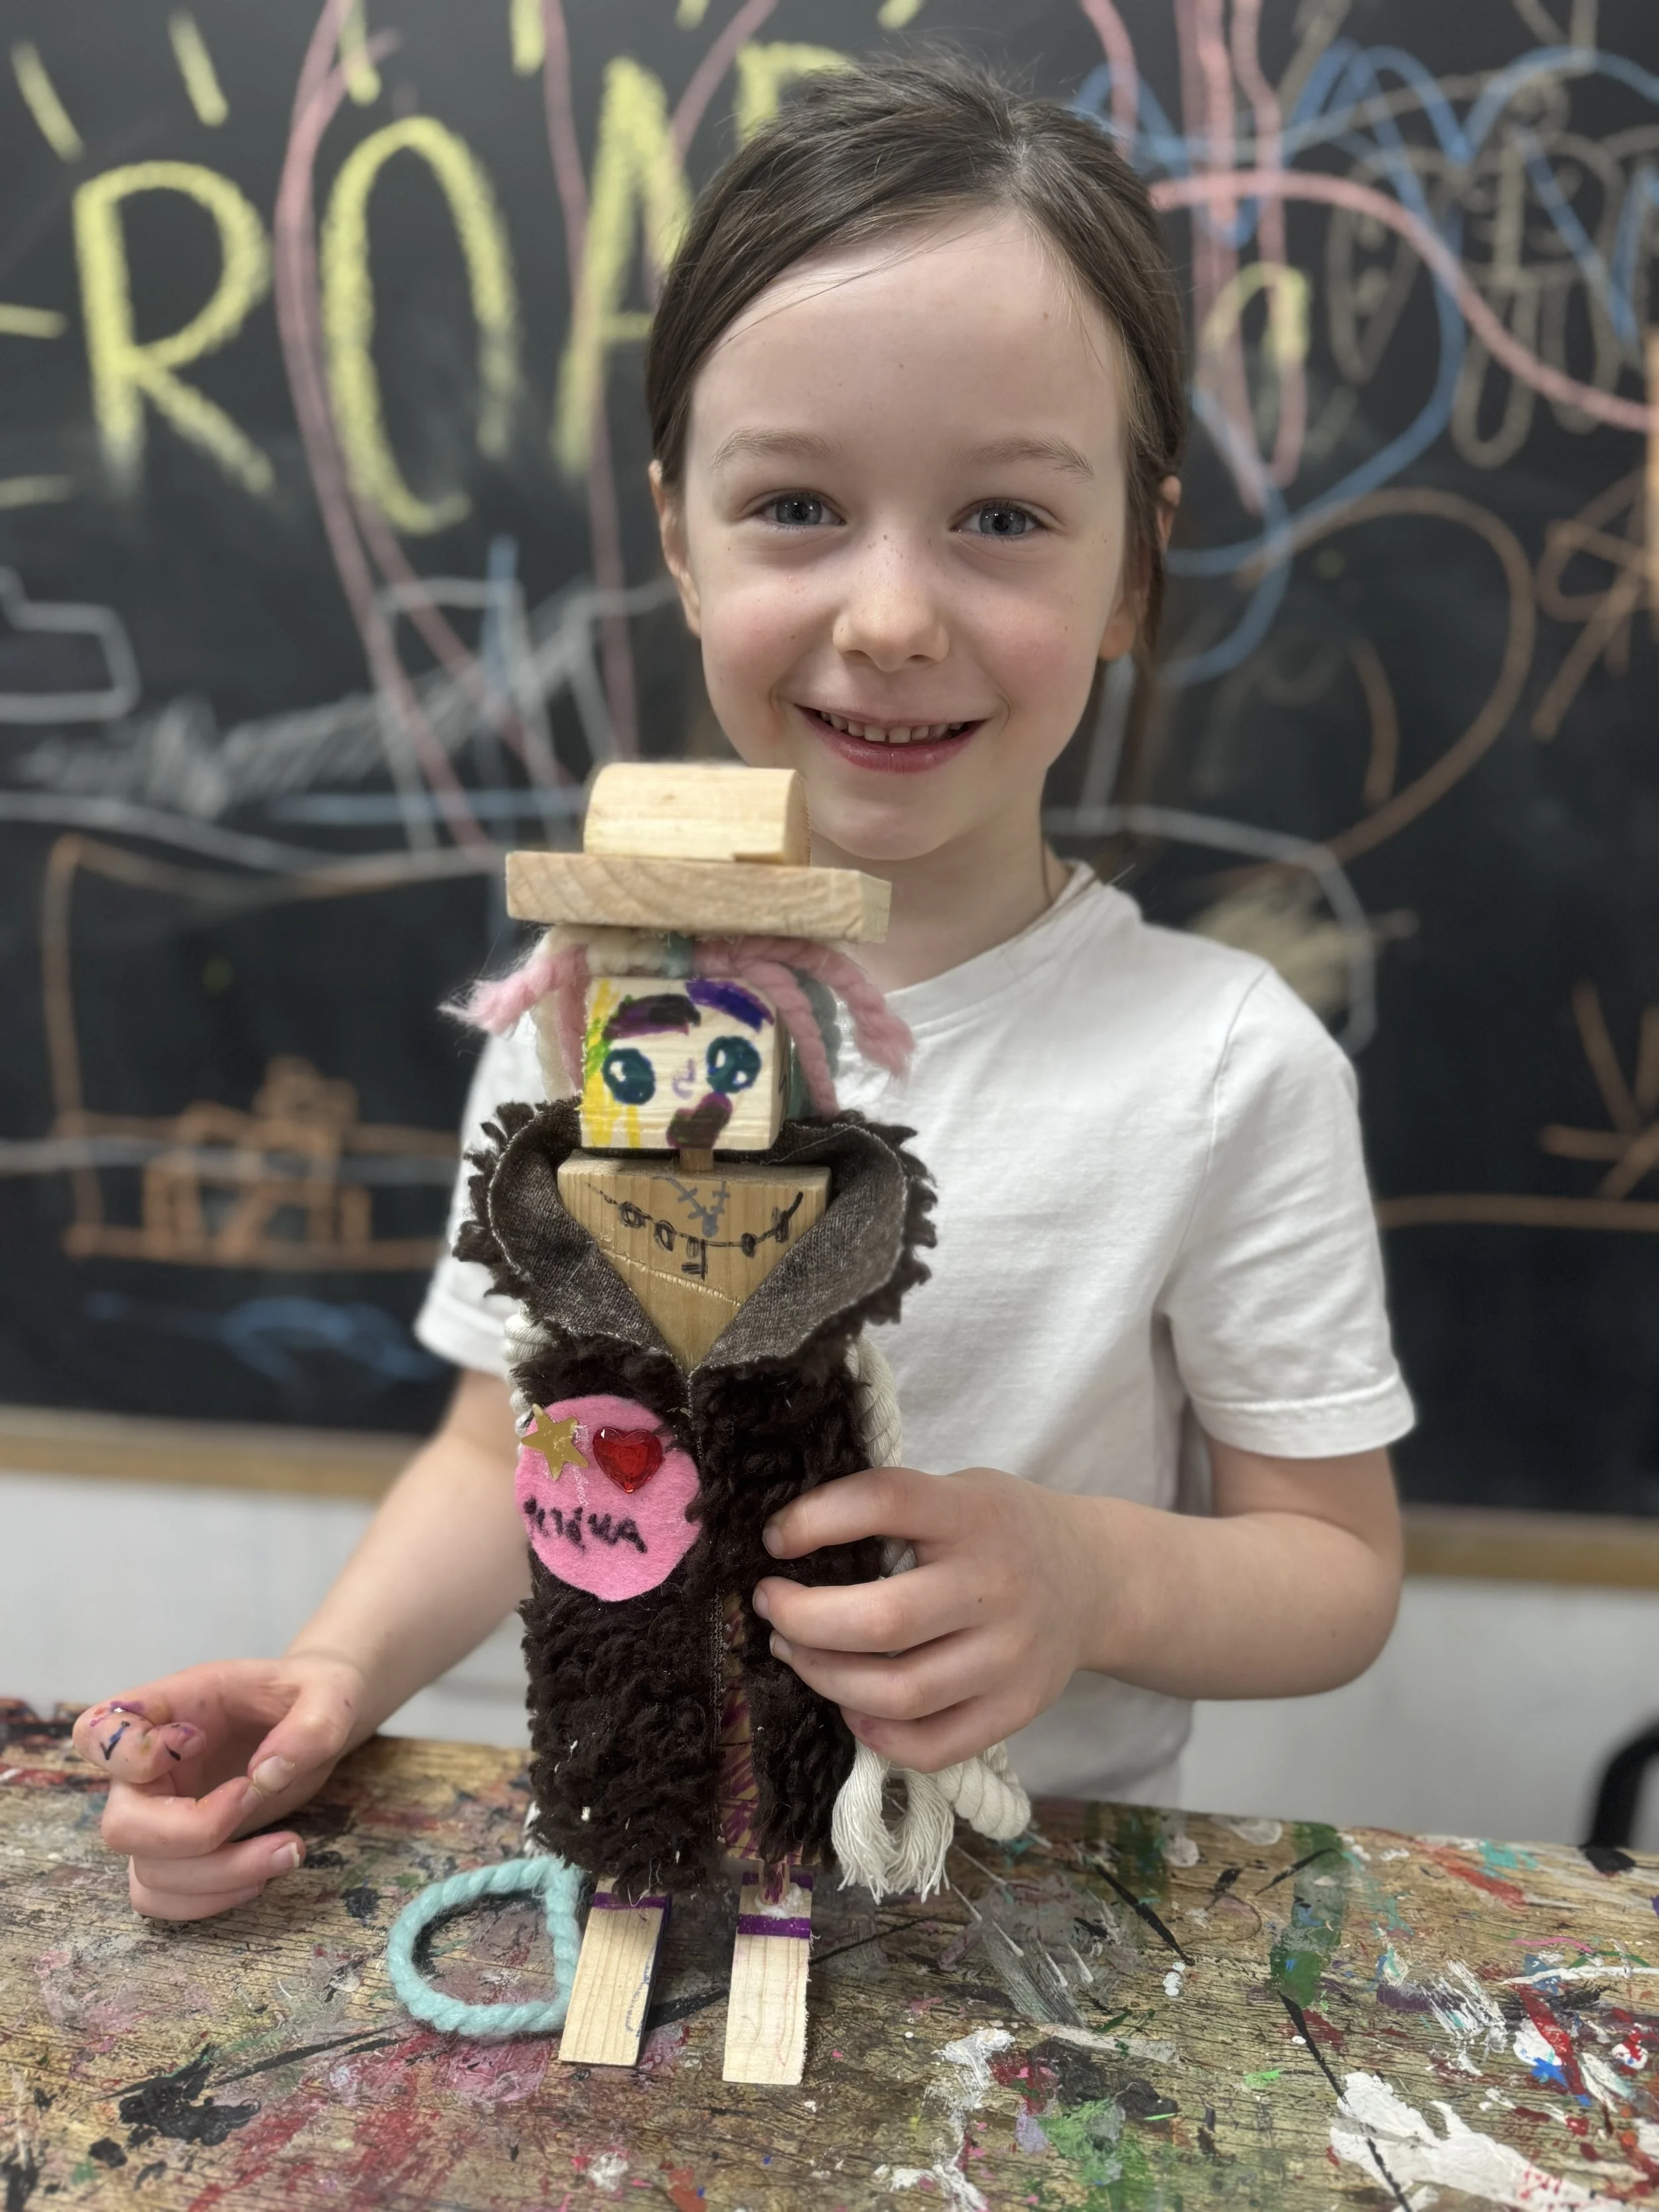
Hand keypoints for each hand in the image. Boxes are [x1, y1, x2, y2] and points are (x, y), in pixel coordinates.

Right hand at [71, 1652, 367, 1920]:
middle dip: (193, 1831)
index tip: (203, 1739)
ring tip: (291, 1850)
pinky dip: (212, 1900)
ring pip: (149, 1874)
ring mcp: (160, 1815)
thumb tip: (268, 1775)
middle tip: (255, 1800)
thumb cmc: (311, 1694)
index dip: (134, 1753)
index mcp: (169, 1709)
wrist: (319, 1718)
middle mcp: (151, 1768)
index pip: (96, 1733)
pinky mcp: (180, 1853)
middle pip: (121, 1826)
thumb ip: (311, 1723)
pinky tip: (265, 1871)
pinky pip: (164, 1898)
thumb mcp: (330, 1691)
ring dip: (219, 1876)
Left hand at [753, 1466, 1100, 1773]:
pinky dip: (875, 1733)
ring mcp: (1011, 1657)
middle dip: (801, 1619)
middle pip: (882, 1620)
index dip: (815, 1519)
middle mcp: (995, 1586)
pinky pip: (930, 1745)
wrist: (1096, 1579)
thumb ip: (893, 1510)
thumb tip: (788, 1543)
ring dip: (824, 1677)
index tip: (775, 1539)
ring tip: (795, 1653)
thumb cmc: (1002, 1529)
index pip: (886, 1501)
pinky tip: (851, 1705)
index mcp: (973, 1513)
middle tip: (770, 1607)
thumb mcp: (959, 1491)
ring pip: (897, 1693)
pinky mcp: (1016, 1710)